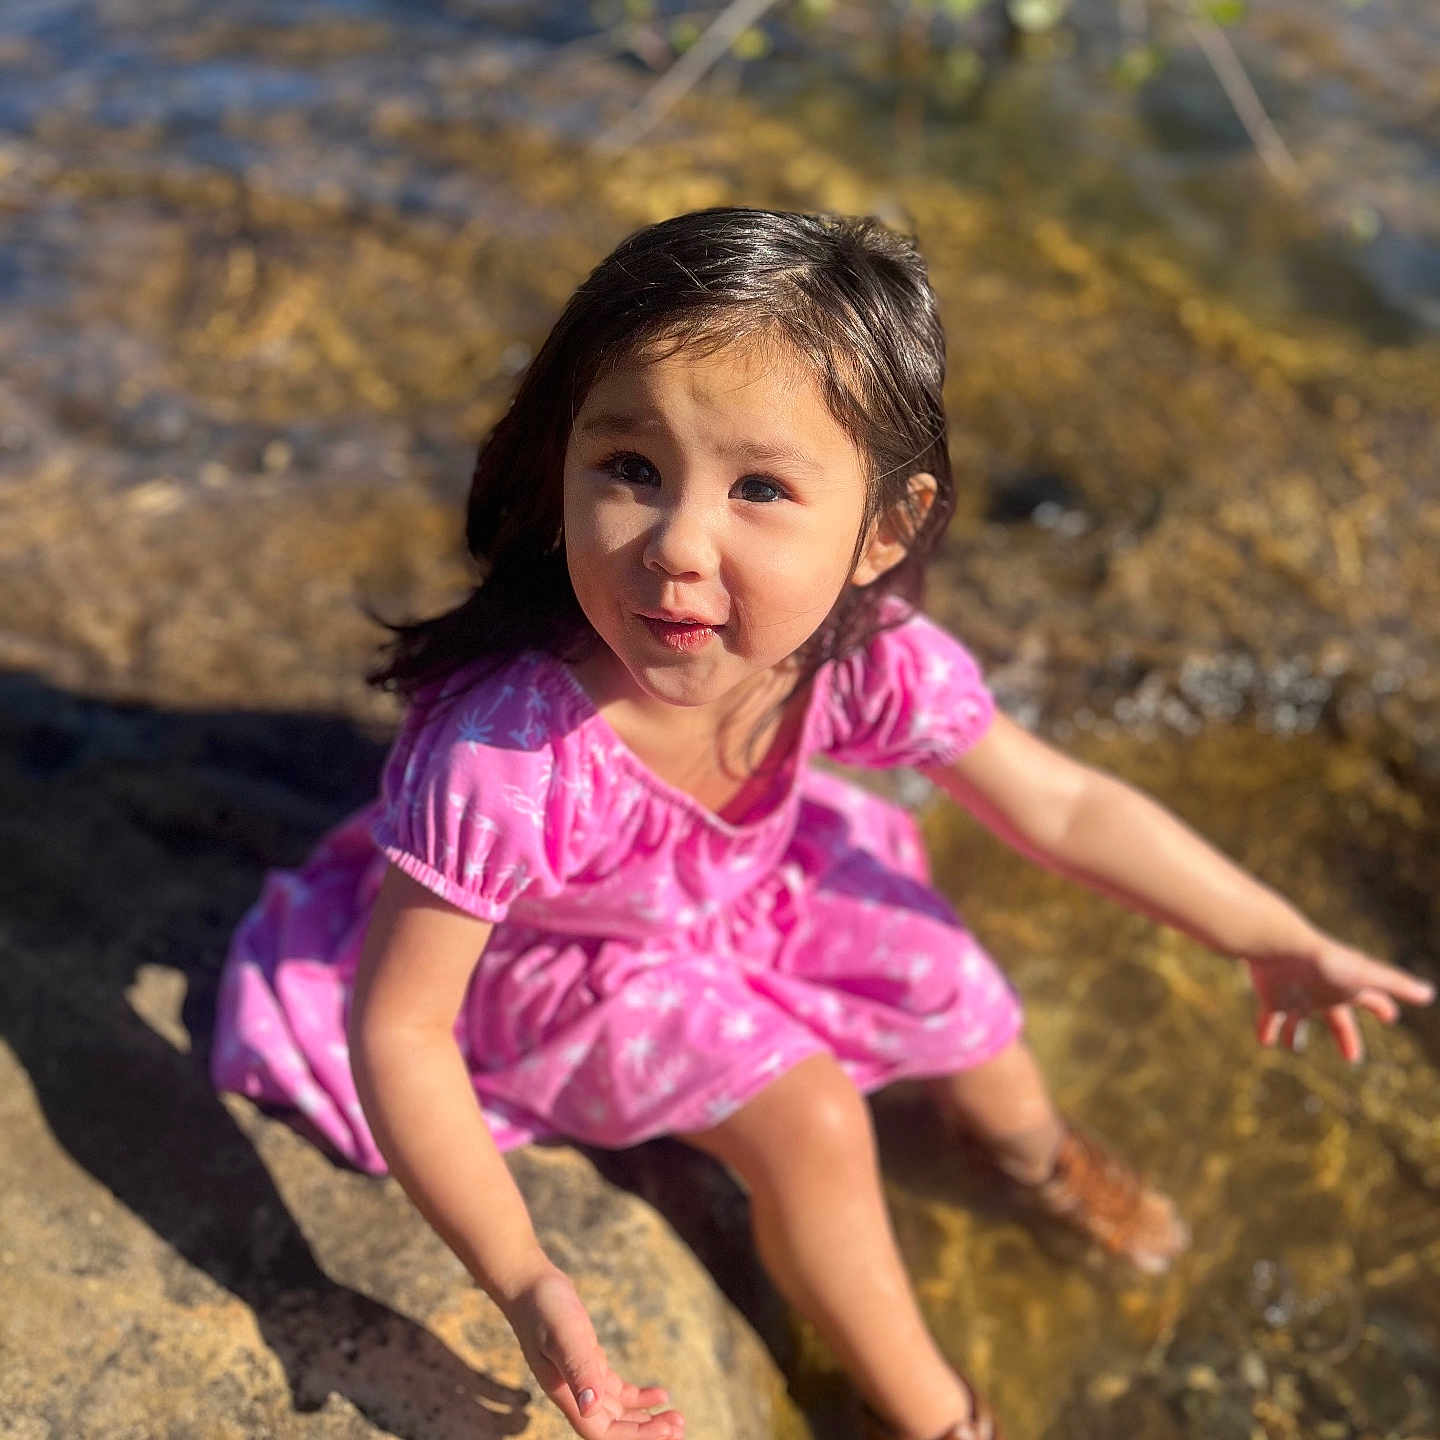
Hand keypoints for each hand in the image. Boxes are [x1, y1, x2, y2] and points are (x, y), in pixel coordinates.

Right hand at [503, 1265, 683, 1439]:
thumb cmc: (544, 1308)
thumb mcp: (564, 1335)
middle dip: (646, 1431)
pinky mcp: (589, 1364)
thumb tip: (591, 1408)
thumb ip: (578, 1369)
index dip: (634, 1437)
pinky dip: (638, 1397)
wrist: (529, 1286)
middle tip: (680, 1425)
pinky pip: (616, 1391)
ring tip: (676, 1416)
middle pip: (613, 1427)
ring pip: (617, 1412)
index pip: (602, 1432)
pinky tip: (660, 1394)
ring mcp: (582, 1379)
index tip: (667, 1431)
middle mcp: (574, 1394)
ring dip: (645, 1418)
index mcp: (566, 1394)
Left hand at [1247, 930, 1433, 1061]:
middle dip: (1345, 1036)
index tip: (1389, 1017)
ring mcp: (1295, 995)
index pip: (1370, 998)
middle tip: (1353, 1058)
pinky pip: (1267, 1018)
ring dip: (1294, 1033)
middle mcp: (1320, 991)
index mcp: (1346, 986)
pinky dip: (1266, 1030)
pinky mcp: (1271, 998)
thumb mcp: (1366, 974)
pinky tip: (1265, 1042)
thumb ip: (1397, 984)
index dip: (1381, 1007)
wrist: (1281, 946)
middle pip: (1336, 1019)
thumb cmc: (1325, 960)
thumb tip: (1429, 994)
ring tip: (1293, 1046)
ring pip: (1295, 1019)